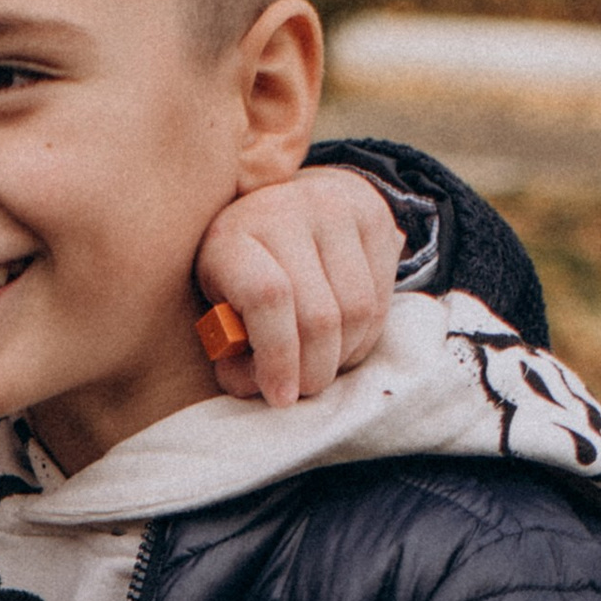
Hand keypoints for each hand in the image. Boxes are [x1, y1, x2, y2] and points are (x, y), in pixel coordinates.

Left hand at [193, 166, 401, 407]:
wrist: (285, 203)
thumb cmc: (242, 272)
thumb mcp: (219, 306)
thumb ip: (234, 350)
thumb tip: (269, 389)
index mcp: (234, 234)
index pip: (269, 297)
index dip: (278, 356)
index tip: (281, 397)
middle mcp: (287, 212)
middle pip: (319, 314)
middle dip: (314, 370)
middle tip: (303, 389)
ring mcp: (336, 209)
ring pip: (358, 311)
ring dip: (343, 356)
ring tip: (320, 363)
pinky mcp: (374, 217)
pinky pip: (381, 300)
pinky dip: (364, 338)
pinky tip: (342, 341)